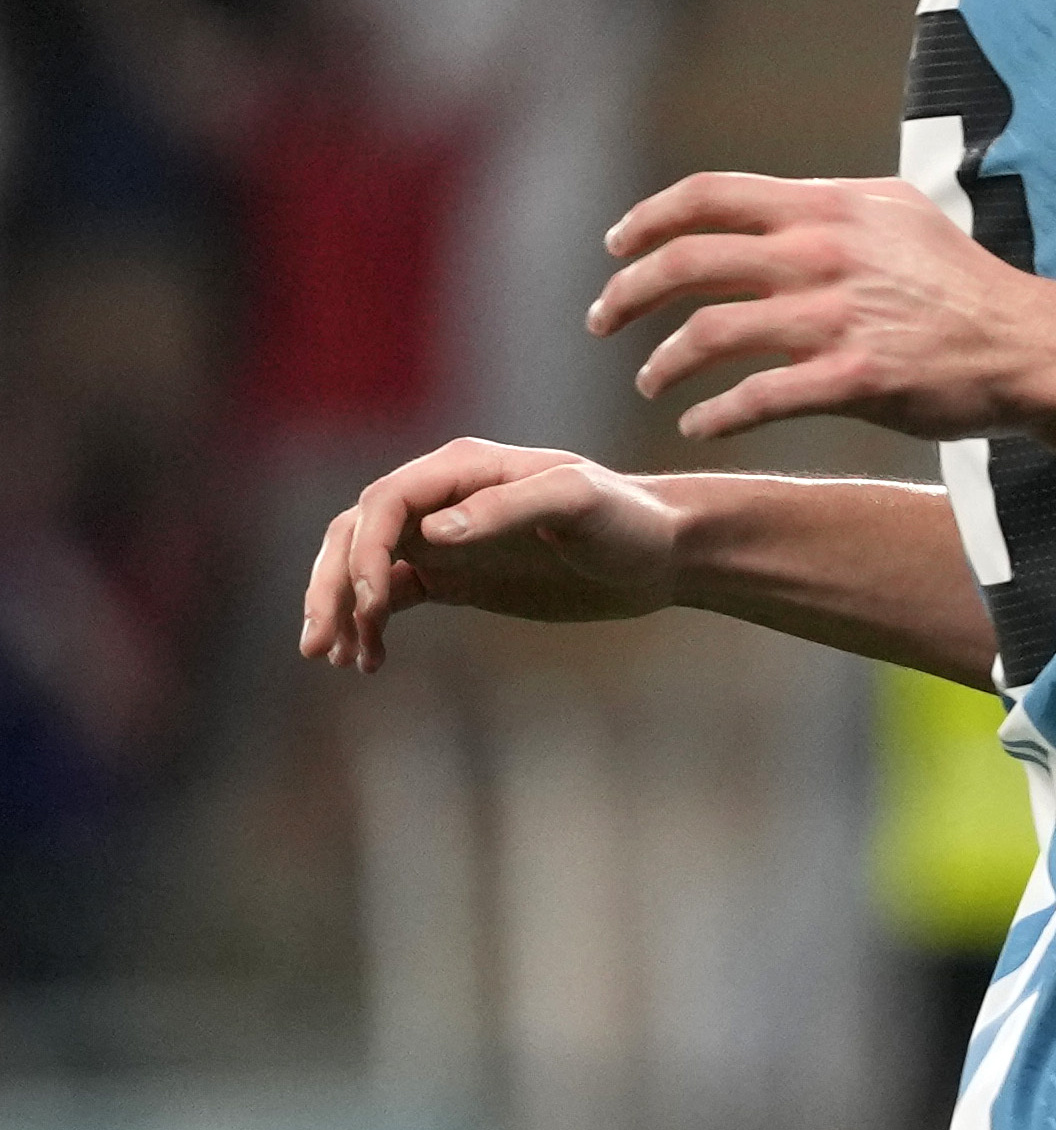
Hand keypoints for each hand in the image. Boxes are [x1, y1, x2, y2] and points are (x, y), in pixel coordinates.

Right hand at [299, 438, 679, 673]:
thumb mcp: (578, 505)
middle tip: (321, 644)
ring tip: (339, 658)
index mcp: (465, 469)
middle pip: (356, 534)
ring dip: (340, 607)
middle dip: (332, 584)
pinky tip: (368, 661)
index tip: (377, 602)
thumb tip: (432, 530)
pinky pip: (391, 596)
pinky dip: (368, 624)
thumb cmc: (628, 520)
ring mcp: (446, 538)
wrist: (661, 553)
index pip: (385, 502)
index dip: (366, 550)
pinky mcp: (456, 575)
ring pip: (363, 566)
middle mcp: (444, 497)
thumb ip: (509, 508)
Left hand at [590, 172, 1055, 440]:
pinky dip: (713, 416)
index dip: (649, 220)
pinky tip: (698, 426)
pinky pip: (755, 399)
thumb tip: (774, 208)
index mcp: (831, 209)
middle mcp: (824, 254)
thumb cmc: (965, 285)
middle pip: (689, 261)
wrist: (1029, 346)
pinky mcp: (853, 379)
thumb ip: (833, 209)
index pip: (711, 195)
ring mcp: (836, 318)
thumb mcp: (902, 217)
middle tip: (604, 319)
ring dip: (662, 361)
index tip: (619, 248)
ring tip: (650, 379)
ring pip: (709, 333)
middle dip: (629, 292)